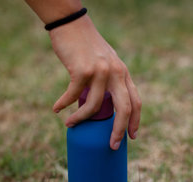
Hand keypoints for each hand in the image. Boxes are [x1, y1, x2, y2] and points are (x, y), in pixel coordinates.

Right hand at [50, 16, 140, 149]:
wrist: (72, 24)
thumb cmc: (86, 47)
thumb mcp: (105, 62)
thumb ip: (109, 81)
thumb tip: (103, 108)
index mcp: (123, 73)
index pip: (136, 101)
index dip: (135, 121)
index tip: (132, 136)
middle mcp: (116, 73)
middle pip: (123, 109)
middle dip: (119, 131)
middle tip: (112, 146)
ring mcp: (100, 71)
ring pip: (94, 106)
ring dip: (80, 119)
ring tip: (70, 124)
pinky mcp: (83, 70)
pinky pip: (73, 95)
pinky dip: (63, 104)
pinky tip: (56, 109)